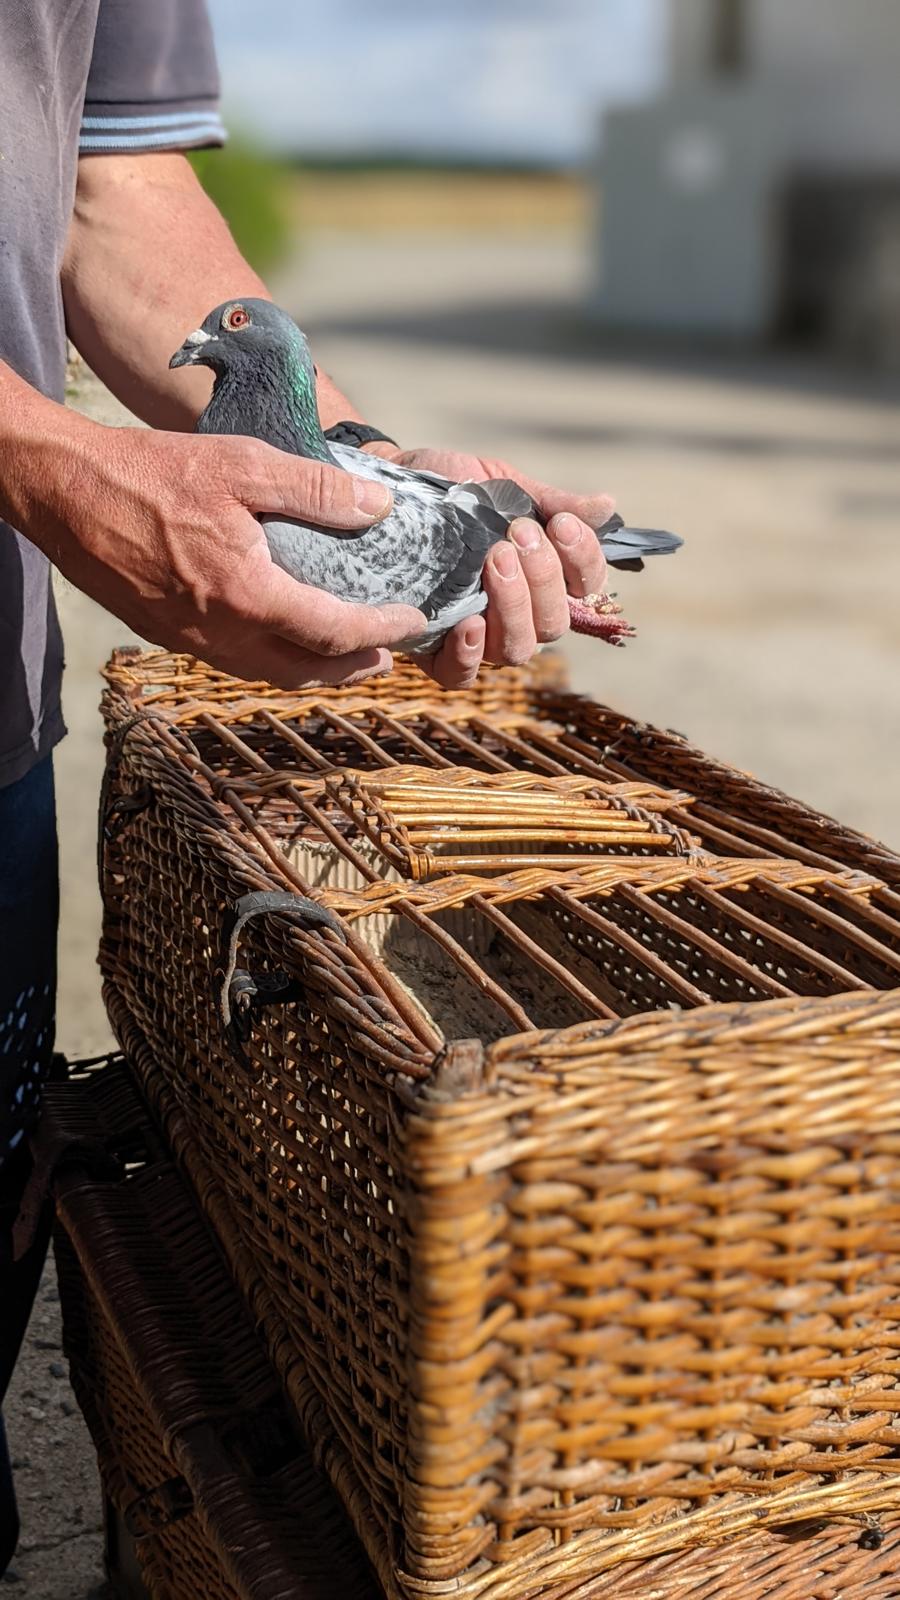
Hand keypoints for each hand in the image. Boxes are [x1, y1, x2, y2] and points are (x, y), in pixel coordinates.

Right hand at [4, 396, 424, 688]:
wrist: (65, 491)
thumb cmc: (150, 472)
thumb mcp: (242, 464)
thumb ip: (315, 489)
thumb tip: (377, 504)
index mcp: (247, 594)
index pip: (333, 632)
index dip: (381, 631)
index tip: (413, 622)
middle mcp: (219, 633)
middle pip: (304, 670)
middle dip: (352, 667)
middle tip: (387, 654)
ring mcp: (189, 640)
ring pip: (266, 672)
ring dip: (312, 668)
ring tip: (345, 653)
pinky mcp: (166, 634)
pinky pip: (233, 661)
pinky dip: (271, 659)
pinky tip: (280, 635)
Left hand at [374, 446, 613, 688]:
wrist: (390, 487)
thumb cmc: (452, 491)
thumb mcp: (502, 485)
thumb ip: (549, 501)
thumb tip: (608, 506)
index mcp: (543, 577)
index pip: (586, 587)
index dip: (583, 561)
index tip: (560, 523)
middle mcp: (518, 613)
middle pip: (554, 623)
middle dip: (543, 577)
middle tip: (516, 534)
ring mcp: (479, 636)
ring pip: (517, 649)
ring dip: (513, 607)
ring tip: (494, 561)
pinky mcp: (434, 650)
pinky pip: (461, 676)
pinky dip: (469, 655)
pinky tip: (468, 624)